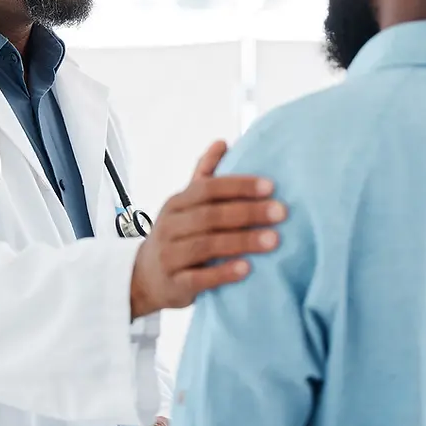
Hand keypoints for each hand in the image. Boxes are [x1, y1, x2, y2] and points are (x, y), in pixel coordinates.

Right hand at [130, 140, 284, 319]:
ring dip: (242, 242)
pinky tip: (246, 269)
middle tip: (281, 212)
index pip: (208, 188)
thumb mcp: (185, 205)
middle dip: (249, 213)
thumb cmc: (175, 236)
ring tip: (273, 240)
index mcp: (177, 203)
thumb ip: (204, 175)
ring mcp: (169, 256)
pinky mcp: (174, 284)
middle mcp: (170, 226)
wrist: (143, 279)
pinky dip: (222, 273)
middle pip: (211, 216)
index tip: (271, 186)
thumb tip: (222, 142)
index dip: (239, 186)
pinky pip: (198, 278)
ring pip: (206, 245)